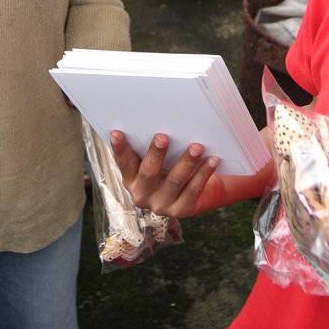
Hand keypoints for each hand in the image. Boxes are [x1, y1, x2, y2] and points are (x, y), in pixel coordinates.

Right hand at [108, 131, 223, 216]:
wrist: (190, 194)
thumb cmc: (169, 167)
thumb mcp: (157, 160)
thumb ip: (152, 147)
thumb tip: (156, 118)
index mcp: (131, 179)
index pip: (123, 162)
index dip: (119, 148)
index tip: (117, 132)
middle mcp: (141, 195)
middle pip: (148, 173)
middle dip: (156, 154)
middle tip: (163, 136)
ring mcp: (161, 205)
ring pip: (174, 181)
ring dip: (186, 162)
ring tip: (197, 146)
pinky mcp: (180, 210)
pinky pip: (193, 190)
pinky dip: (203, 173)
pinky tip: (212, 160)